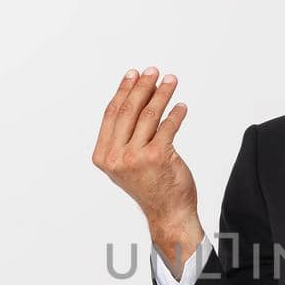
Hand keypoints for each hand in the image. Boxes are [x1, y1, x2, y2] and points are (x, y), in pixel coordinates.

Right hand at [92, 66, 200, 265]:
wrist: (167, 213)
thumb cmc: (149, 186)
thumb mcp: (125, 163)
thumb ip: (123, 137)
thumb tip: (136, 97)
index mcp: (103, 155)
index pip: (111, 114)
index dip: (123, 91)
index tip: (133, 75)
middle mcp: (116, 157)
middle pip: (128, 110)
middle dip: (142, 86)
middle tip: (153, 72)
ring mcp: (136, 157)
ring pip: (149, 114)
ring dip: (161, 93)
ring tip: (171, 81)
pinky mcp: (158, 156)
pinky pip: (168, 126)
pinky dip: (176, 113)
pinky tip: (181, 106)